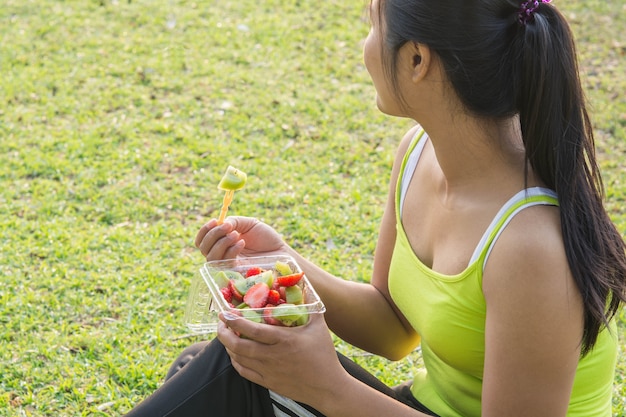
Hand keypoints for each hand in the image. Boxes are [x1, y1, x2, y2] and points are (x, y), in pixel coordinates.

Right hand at [195, 216, 288, 260]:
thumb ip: (233, 221)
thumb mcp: (248, 223)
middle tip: (229, 227)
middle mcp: (221, 254)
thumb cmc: (265, 237)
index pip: (202, 240)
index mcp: (220, 242)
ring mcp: (227, 264)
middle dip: (213, 235)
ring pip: (210, 257)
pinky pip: (225, 263)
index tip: (215, 221)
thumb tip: (222, 224)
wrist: (280, 251)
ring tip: (237, 235)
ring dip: (222, 242)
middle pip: (203, 248)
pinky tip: (242, 243)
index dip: (204, 231)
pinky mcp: (235, 273)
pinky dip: (231, 250)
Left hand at [217, 312, 346, 405]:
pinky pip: (244, 372)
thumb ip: (311, 305)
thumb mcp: (318, 326)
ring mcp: (268, 371)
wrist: (328, 387)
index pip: (252, 330)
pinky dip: (235, 361)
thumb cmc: (324, 354)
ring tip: (226, 335)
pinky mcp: (267, 382)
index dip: (235, 321)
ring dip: (228, 346)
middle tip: (221, 323)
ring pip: (238, 359)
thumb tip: (306, 285)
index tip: (225, 312)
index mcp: (284, 340)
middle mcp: (273, 356)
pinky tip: (234, 353)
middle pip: (238, 345)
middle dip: (224, 333)